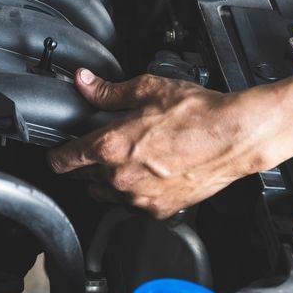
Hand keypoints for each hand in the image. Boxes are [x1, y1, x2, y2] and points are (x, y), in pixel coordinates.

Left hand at [47, 69, 292, 218]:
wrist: (237, 136)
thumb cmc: (198, 113)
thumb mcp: (147, 90)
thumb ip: (108, 91)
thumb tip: (85, 83)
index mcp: (109, 147)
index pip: (63, 160)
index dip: (55, 155)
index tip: (57, 152)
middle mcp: (120, 178)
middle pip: (83, 179)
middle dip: (85, 165)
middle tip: (98, 149)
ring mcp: (140, 198)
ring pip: (106, 195)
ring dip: (108, 180)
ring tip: (125, 160)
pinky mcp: (160, 210)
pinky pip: (134, 205)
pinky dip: (135, 192)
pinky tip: (147, 174)